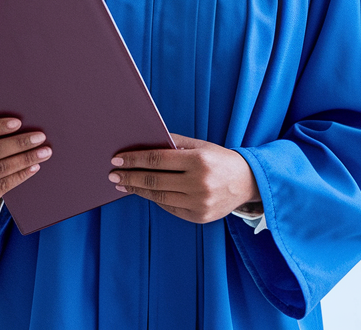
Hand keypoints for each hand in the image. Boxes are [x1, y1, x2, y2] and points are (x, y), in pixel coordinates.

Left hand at [108, 133, 259, 223]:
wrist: (247, 182)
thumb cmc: (220, 159)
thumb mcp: (200, 146)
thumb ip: (174, 144)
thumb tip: (144, 143)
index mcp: (199, 161)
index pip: (158, 160)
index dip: (134, 160)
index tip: (117, 160)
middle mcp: (199, 183)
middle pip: (154, 181)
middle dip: (130, 177)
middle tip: (113, 175)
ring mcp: (199, 203)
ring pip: (159, 197)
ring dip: (137, 190)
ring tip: (123, 185)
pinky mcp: (198, 217)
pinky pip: (169, 207)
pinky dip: (154, 199)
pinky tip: (143, 192)